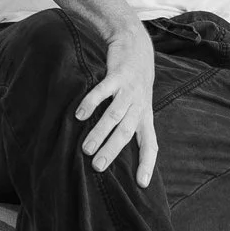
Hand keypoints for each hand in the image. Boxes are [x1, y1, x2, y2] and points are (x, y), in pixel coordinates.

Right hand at [76, 23, 159, 184]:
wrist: (135, 46)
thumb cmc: (134, 83)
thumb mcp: (139, 105)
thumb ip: (131, 125)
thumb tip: (116, 153)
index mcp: (145, 116)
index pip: (150, 144)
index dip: (147, 163)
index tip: (142, 183)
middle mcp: (139, 105)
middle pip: (127, 132)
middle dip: (113, 150)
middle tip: (98, 167)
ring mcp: (129, 89)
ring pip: (115, 114)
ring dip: (101, 132)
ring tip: (86, 148)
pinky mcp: (118, 74)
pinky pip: (104, 90)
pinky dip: (92, 102)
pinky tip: (79, 114)